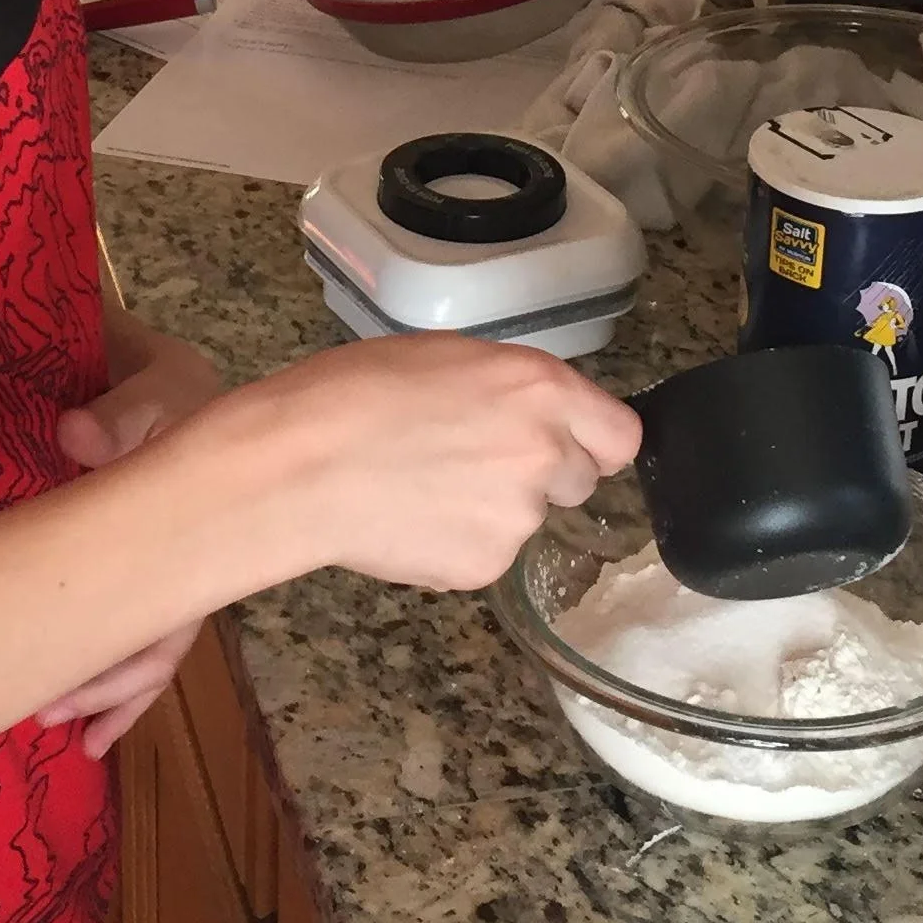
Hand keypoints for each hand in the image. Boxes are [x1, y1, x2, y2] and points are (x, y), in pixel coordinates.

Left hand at [41, 319, 225, 752]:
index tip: (69, 703)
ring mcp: (165, 569)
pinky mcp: (141, 563)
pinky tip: (77, 696)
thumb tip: (73, 437)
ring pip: (141, 645)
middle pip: (153, 650)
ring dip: (101, 685)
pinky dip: (103, 660)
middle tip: (46, 720)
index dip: (122, 669)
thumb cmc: (167, 391)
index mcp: (195, 539)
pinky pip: (130, 624)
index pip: (166, 623)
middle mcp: (186, 568)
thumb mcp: (151, 391)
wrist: (178, 382)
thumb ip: (116, 416)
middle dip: (103, 690)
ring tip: (54, 724)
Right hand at [224, 336, 640, 594]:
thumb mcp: (447, 356)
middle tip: (474, 462)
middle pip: (580, 480)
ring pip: (526, 519)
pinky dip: (458, 544)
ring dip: (492, 510)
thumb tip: (530, 415)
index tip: (566, 443)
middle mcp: (545, 453)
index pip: (621, 434)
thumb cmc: (354, 393)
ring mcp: (518, 516)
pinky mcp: (486, 565)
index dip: (592, 441)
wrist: (302, 465)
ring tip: (423, 487)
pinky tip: (410, 519)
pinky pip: (487, 554)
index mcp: (541, 389)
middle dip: (540, 475)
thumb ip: (509, 389)